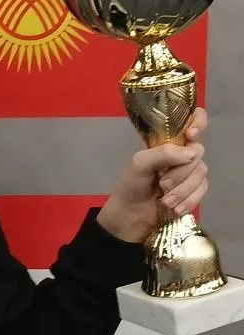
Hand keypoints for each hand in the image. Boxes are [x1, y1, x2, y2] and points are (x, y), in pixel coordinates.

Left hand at [97, 107, 208, 243]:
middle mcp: (181, 152)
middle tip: (163, 184)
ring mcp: (189, 171)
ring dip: (183, 190)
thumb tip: (190, 153)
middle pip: (198, 152)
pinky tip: (175, 208)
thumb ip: (161, 153)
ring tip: (165, 201)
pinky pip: (203, 189)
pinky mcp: (194, 189)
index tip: (190, 136)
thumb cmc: (131, 184)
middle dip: (181, 172)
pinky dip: (190, 200)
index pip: (192, 119)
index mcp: (167, 140)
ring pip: (201, 172)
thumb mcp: (139, 164)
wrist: (131, 215)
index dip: (197, 122)